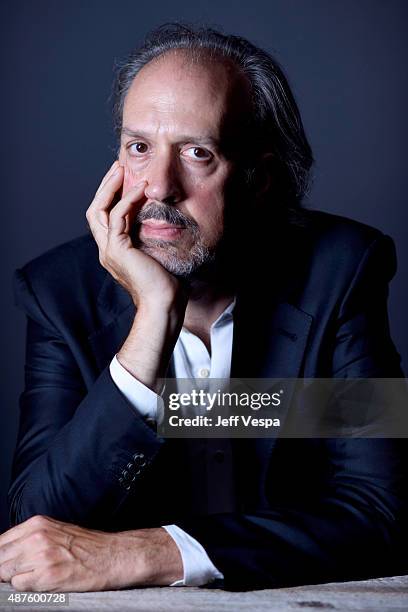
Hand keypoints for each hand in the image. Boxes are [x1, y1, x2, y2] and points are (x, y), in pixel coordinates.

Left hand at [0, 515, 182, 591]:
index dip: (0, 557)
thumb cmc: (86, 546)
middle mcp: (36, 536)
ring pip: (5, 573)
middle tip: (24, 573)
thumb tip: (5, 553)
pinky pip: (19, 587)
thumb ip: (29, 538)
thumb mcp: (54, 531)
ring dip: (16, 578)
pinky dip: (27, 588)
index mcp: (37, 524)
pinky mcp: (47, 575)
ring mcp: (41, 555)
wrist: (112, 556)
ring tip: (37, 576)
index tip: (5, 565)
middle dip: (4, 569)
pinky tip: (45, 583)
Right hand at [86, 161, 181, 307]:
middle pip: (95, 210)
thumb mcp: (156, 253)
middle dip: (106, 186)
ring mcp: (109, 250)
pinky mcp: (117, 250)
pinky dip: (127, 199)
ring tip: (124, 170)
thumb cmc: (166, 283)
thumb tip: (158, 217)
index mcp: (114, 251)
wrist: (164, 303)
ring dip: (112, 187)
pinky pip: (117, 217)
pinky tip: (141, 188)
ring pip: (99, 210)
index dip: (111, 195)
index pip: (105, 217)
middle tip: (118, 166)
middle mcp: (107, 250)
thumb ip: (150, 236)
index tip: (125, 177)